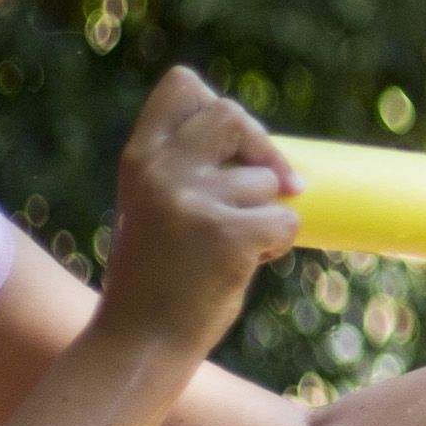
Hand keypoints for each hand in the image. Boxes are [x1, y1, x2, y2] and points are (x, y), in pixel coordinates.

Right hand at [94, 66, 299, 352]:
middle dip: (261, 150)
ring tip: (229, 247)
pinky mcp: (228, 236)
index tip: (228, 142)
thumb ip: (187, 165)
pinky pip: (285, 221)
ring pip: (267, 180)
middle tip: (268, 185)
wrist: (140, 340)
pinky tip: (243, 265)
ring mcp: (194, 202)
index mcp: (140, 158)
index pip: (183, 86)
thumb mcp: (153, 203)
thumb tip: (260, 144)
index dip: (215, 104)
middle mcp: (162, 170)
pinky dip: (277, 245)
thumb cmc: (157, 272)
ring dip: (266, 213)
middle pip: (233, 115)